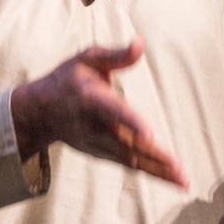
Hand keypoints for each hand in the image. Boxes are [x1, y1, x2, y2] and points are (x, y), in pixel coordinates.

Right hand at [11, 38, 187, 188]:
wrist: (40, 113)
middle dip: (154, 156)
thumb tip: (141, 43)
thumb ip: (116, 55)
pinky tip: (173, 178)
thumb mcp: (87, 59)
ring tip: (183, 180)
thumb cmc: (68, 80)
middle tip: (179, 168)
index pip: (113, 111)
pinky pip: (129, 164)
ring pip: (131, 159)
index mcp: (91, 98)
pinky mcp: (102, 153)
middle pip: (128, 143)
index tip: (149, 133)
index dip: (131, 122)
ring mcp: (98, 143)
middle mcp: (95, 125)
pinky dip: (151, 172)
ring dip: (158, 170)